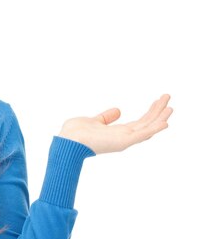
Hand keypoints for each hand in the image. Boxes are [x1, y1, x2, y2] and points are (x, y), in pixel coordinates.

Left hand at [58, 94, 172, 154]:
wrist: (68, 141)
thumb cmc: (76, 133)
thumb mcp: (95, 121)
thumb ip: (106, 117)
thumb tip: (118, 110)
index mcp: (117, 133)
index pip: (139, 123)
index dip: (150, 112)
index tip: (158, 102)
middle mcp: (123, 137)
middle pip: (146, 123)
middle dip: (158, 110)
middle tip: (167, 97)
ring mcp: (124, 140)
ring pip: (148, 127)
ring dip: (160, 117)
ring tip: (171, 106)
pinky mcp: (123, 141)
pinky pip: (142, 135)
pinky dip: (155, 129)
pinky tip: (165, 122)